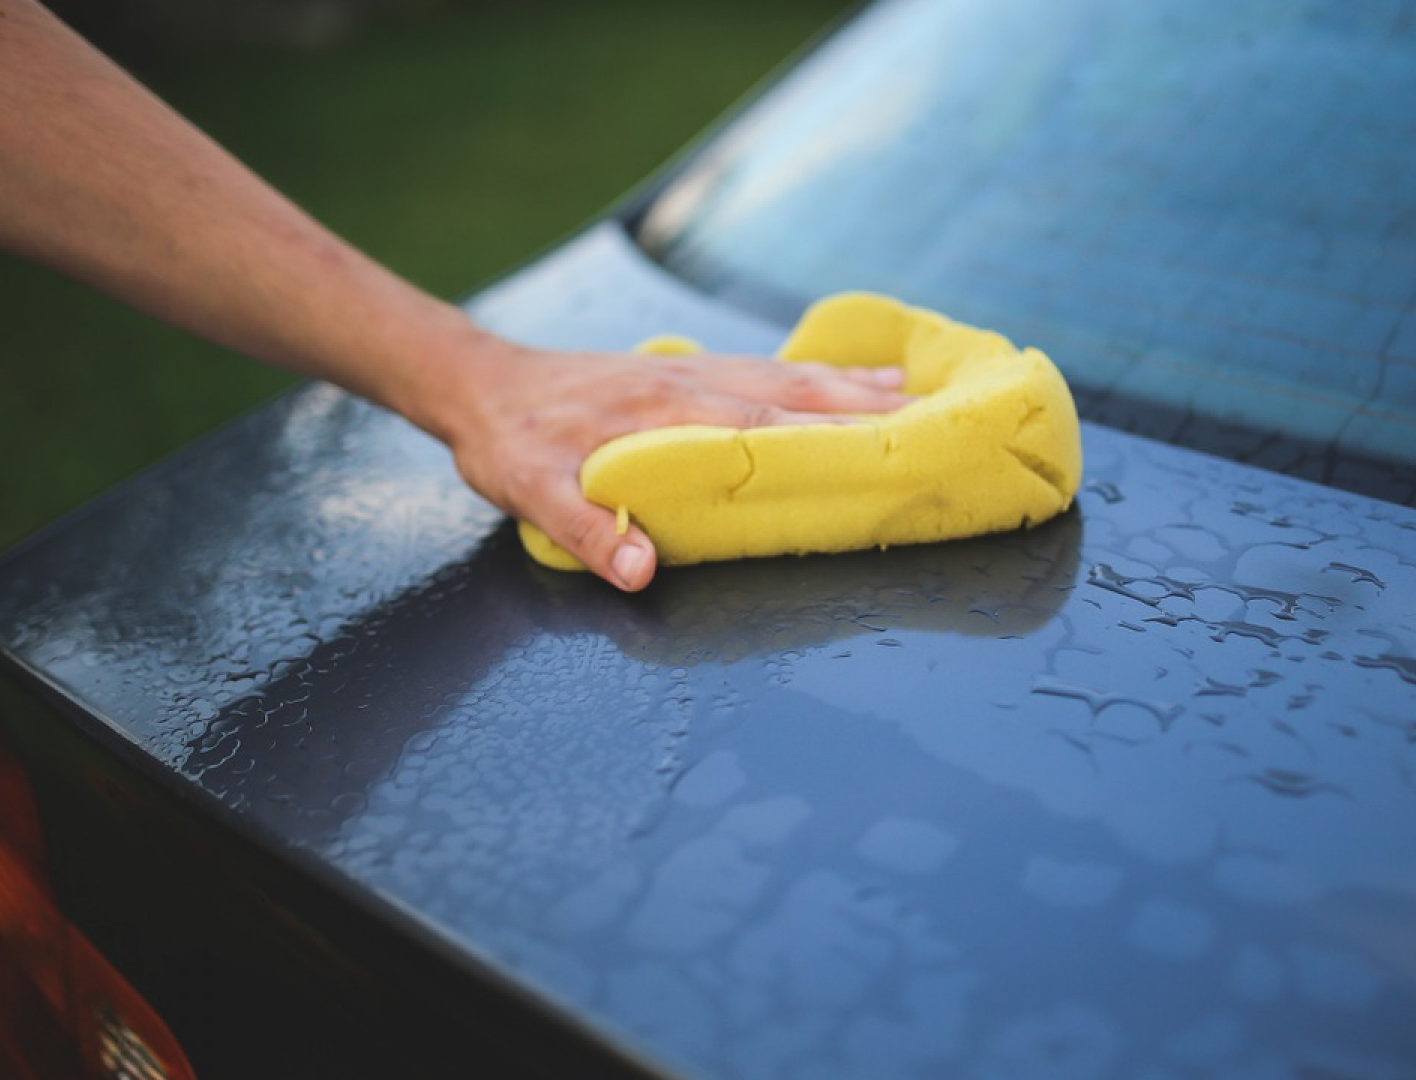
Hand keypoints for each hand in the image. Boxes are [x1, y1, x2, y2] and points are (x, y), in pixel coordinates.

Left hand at [427, 333, 910, 590]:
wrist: (480, 383)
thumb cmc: (508, 441)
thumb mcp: (529, 491)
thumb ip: (585, 530)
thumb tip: (642, 573)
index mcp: (666, 412)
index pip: (764, 426)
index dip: (829, 438)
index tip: (888, 451)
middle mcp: (693, 382)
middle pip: (796, 393)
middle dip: (867, 409)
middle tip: (935, 424)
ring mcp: (695, 371)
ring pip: (790, 376)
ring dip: (854, 386)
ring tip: (917, 395)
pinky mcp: (690, 371)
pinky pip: (770, 369)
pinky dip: (820, 374)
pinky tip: (854, 378)